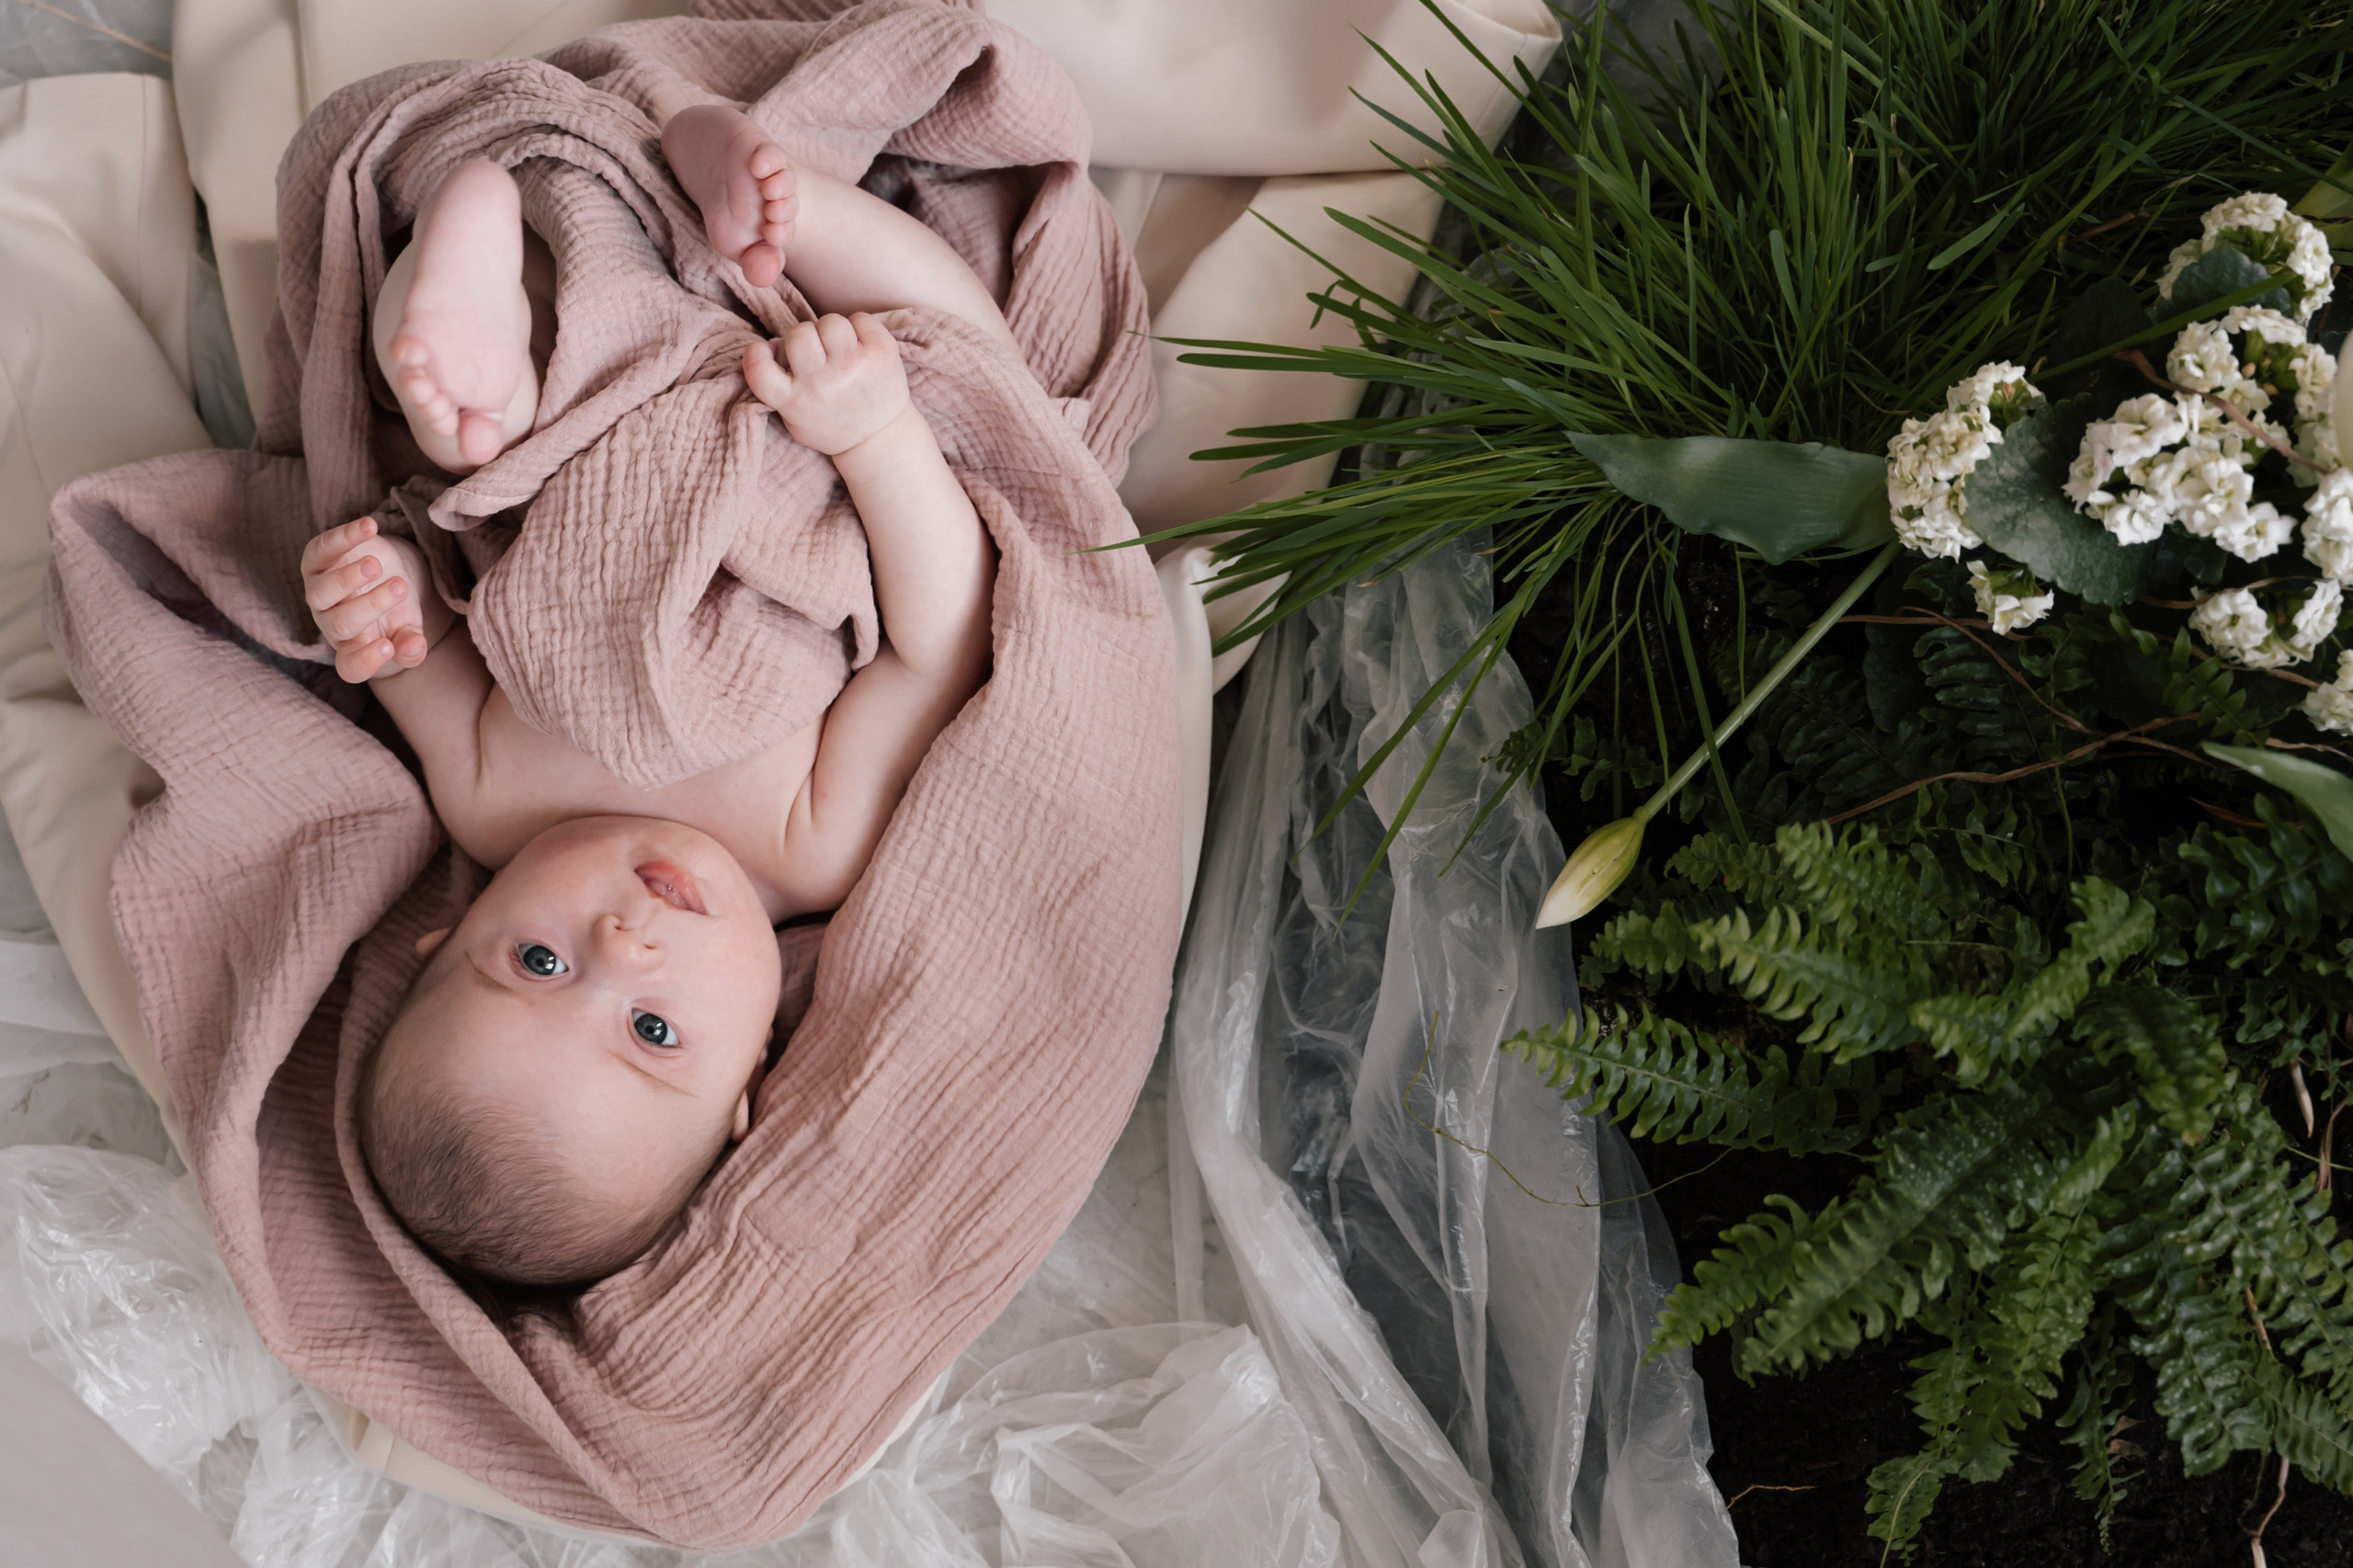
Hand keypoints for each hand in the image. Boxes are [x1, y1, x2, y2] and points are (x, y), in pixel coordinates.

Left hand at [301, 518, 450, 681]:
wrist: (382, 573)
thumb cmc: (393, 608)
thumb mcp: (407, 628)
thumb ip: (410, 645)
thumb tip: (413, 648)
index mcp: (353, 645)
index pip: (350, 666)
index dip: (364, 661)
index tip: (388, 646)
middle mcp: (330, 621)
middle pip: (340, 624)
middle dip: (370, 606)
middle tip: (399, 588)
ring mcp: (319, 590)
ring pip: (320, 592)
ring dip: (346, 579)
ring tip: (375, 566)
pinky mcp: (317, 558)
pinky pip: (323, 549)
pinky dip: (345, 537)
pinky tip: (369, 526)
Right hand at [742, 312, 910, 456]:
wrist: (880, 439)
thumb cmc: (831, 424)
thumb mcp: (796, 419)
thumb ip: (780, 389)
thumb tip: (773, 348)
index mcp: (795, 401)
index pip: (759, 369)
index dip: (757, 353)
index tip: (770, 353)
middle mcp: (823, 383)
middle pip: (799, 333)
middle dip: (804, 337)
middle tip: (816, 352)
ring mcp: (853, 367)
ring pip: (830, 321)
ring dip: (831, 330)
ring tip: (840, 348)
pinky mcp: (880, 353)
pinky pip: (860, 318)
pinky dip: (858, 327)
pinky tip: (860, 346)